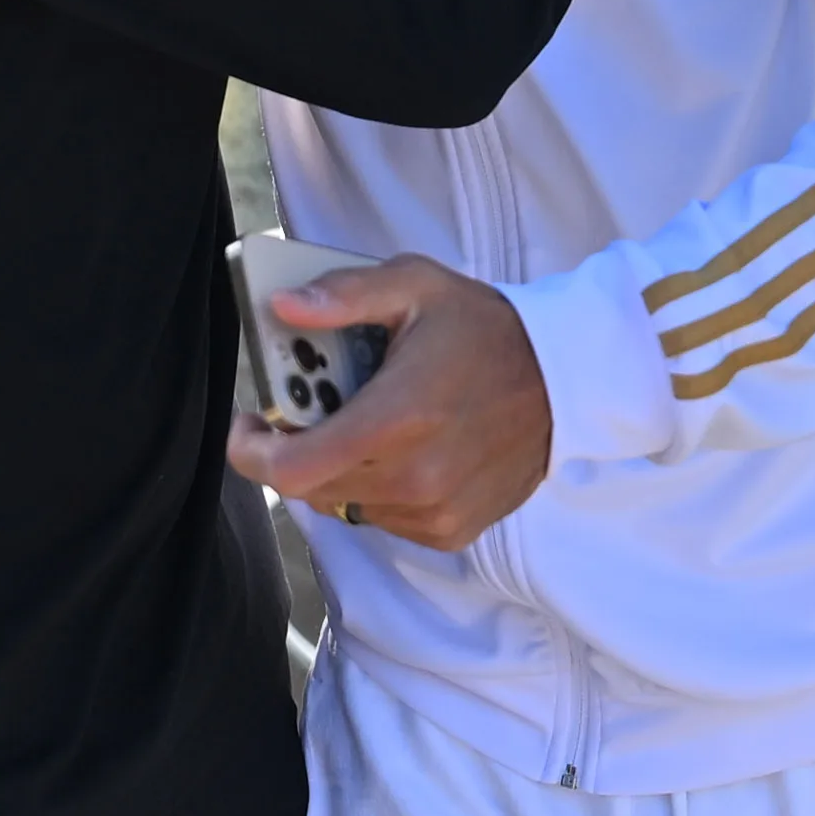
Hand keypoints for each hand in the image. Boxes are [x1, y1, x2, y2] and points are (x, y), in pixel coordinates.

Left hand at [224, 255, 553, 553]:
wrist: (566, 380)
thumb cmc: (485, 329)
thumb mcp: (415, 285)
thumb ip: (344, 295)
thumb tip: (282, 308)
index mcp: (396, 418)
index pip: (292, 468)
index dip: (252, 451)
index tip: (248, 422)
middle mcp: (414, 477)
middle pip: (310, 487)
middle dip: (296, 447)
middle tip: (312, 408)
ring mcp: (435, 511)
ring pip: (345, 504)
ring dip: (338, 469)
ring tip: (366, 423)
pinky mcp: (451, 530)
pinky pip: (384, 519)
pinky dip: (376, 489)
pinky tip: (403, 449)